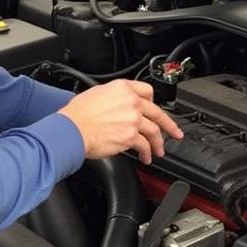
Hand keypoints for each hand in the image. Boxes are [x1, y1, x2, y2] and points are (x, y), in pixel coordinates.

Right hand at [59, 79, 182, 163]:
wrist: (71, 129)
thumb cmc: (77, 115)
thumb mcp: (96, 94)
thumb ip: (115, 98)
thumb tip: (120, 106)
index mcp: (122, 88)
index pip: (147, 91)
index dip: (153, 102)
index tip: (157, 110)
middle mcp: (131, 102)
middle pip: (157, 113)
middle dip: (169, 125)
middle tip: (175, 132)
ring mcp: (133, 119)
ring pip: (154, 131)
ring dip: (158, 144)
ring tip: (159, 151)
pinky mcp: (130, 136)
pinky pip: (144, 146)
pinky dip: (147, 153)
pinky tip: (146, 157)